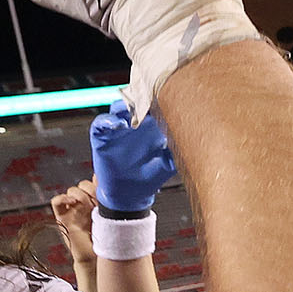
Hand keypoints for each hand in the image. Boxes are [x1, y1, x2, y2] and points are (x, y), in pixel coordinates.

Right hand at [89, 99, 178, 213]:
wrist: (129, 194)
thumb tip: (192, 143)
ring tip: (132, 112)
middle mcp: (134, 123)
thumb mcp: (168, 165)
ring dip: (124, 106)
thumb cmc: (150, 177)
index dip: (158, 100)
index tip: (166, 98)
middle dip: (141, 97)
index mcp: (152, 126)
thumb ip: (177, 153)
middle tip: (148, 98)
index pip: (155, 106)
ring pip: (118, 108)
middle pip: (135, 101)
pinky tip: (117, 124)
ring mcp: (118, 128)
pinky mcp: (102, 137)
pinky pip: (101, 123)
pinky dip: (107, 121)